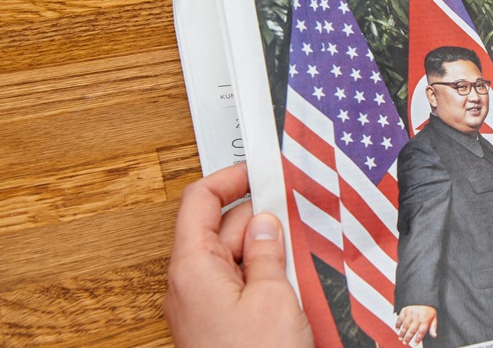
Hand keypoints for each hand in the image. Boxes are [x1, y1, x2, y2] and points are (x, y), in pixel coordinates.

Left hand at [164, 163, 312, 347]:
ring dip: (268, 251)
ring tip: (302, 254)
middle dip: (260, 219)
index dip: (230, 179)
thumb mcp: (273, 297)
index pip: (200, 202)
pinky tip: (294, 282)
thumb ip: (266, 252)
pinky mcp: (221, 324)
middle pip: (222, 229)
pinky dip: (266, 276)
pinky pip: (242, 285)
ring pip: (236, 259)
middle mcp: (191, 284)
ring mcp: (204, 306)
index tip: (260, 169)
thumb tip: (264, 222)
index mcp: (192, 267)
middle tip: (298, 212)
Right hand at [396, 305, 438, 345]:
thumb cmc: (429, 307)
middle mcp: (417, 319)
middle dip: (408, 338)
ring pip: (405, 326)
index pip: (421, 333)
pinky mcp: (405, 310)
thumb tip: (434, 336)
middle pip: (411, 331)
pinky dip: (397, 324)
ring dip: (402, 333)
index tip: (415, 344)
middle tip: (405, 342)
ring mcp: (410, 314)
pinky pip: (400, 319)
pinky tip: (396, 328)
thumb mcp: (434, 316)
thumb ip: (434, 326)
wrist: (423, 295)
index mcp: (425, 321)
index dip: (418, 339)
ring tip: (400, 338)